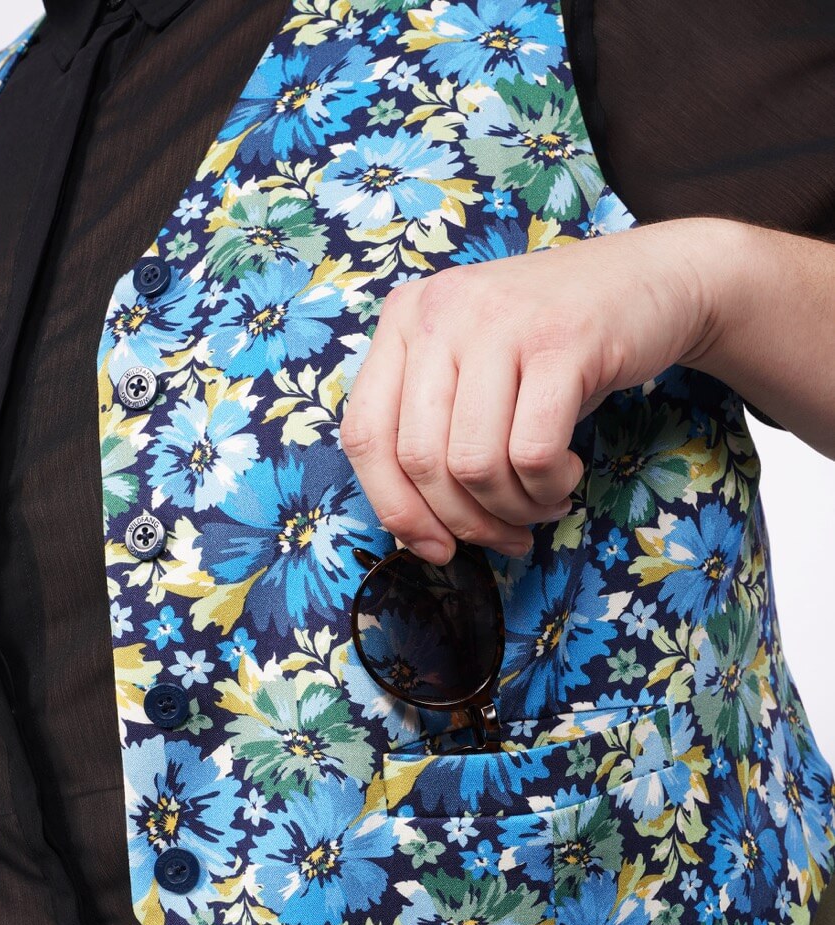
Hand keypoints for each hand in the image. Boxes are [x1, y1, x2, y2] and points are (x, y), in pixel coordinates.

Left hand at [339, 216, 734, 563]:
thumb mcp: (477, 373)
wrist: (653, 283)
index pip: (364, 434)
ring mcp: (499, 321)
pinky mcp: (561, 341)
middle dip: (464, 521)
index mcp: (405, 318)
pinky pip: (532, 454)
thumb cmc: (554, 350)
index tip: (435, 548)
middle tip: (507, 535)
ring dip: (512, 508)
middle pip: (418, 460)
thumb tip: (417, 536)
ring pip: (473, 464)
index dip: (395, 508)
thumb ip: (434, 433)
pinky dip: (547, 486)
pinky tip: (567, 473)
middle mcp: (440, 312)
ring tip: (543, 502)